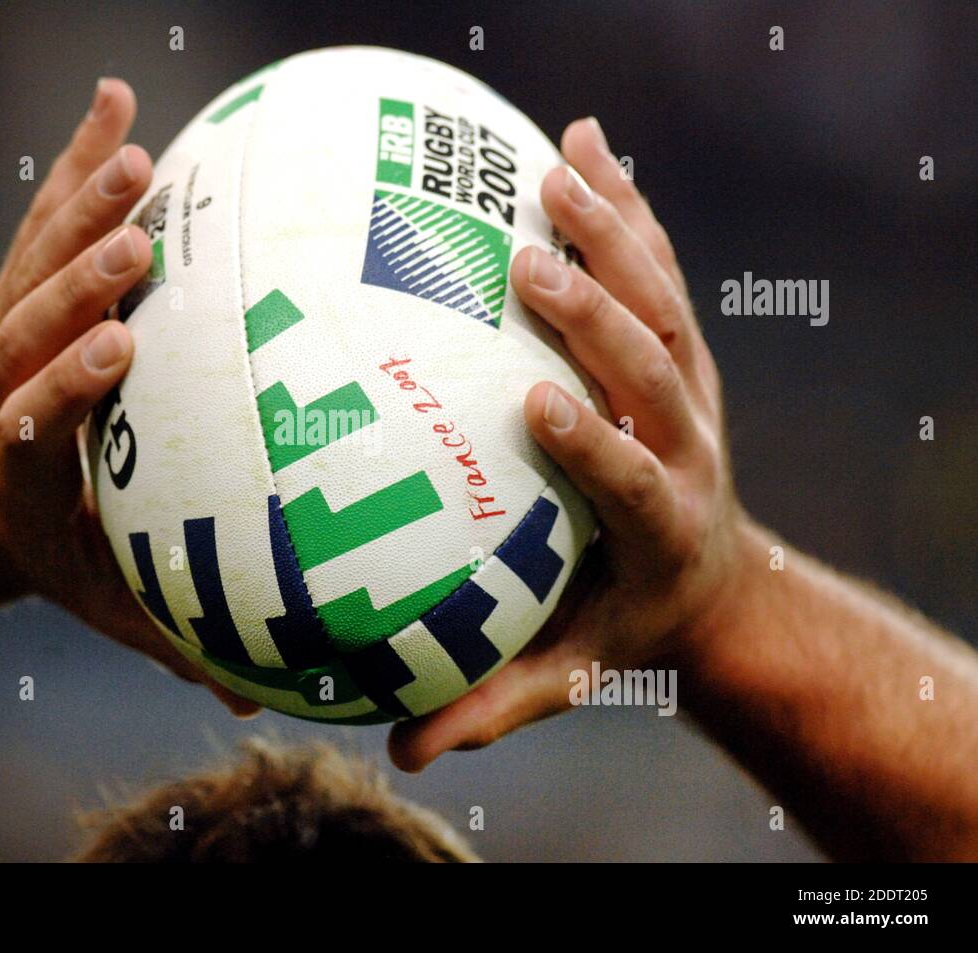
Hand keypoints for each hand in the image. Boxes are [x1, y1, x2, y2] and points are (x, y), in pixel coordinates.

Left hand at [0, 78, 258, 714]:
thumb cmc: (45, 554)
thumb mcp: (100, 603)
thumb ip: (172, 638)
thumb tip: (263, 695)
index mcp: (14, 468)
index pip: (35, 417)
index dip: (67, 383)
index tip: (117, 352)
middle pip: (28, 325)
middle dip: (76, 281)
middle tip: (136, 243)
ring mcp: (3, 331)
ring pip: (32, 259)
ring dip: (81, 205)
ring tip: (136, 147)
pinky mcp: (18, 294)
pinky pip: (44, 219)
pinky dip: (78, 163)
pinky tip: (119, 103)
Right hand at [390, 117, 750, 769]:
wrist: (718, 581)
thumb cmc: (626, 622)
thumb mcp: (575, 671)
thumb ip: (498, 704)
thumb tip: (403, 747)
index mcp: (662, 521)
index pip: (631, 476)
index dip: (595, 441)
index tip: (539, 404)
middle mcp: (688, 441)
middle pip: (654, 366)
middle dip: (598, 313)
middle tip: (528, 261)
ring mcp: (692, 388)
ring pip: (665, 297)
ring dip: (616, 231)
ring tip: (555, 164)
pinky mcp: (683, 351)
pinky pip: (658, 267)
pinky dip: (625, 205)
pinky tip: (576, 143)